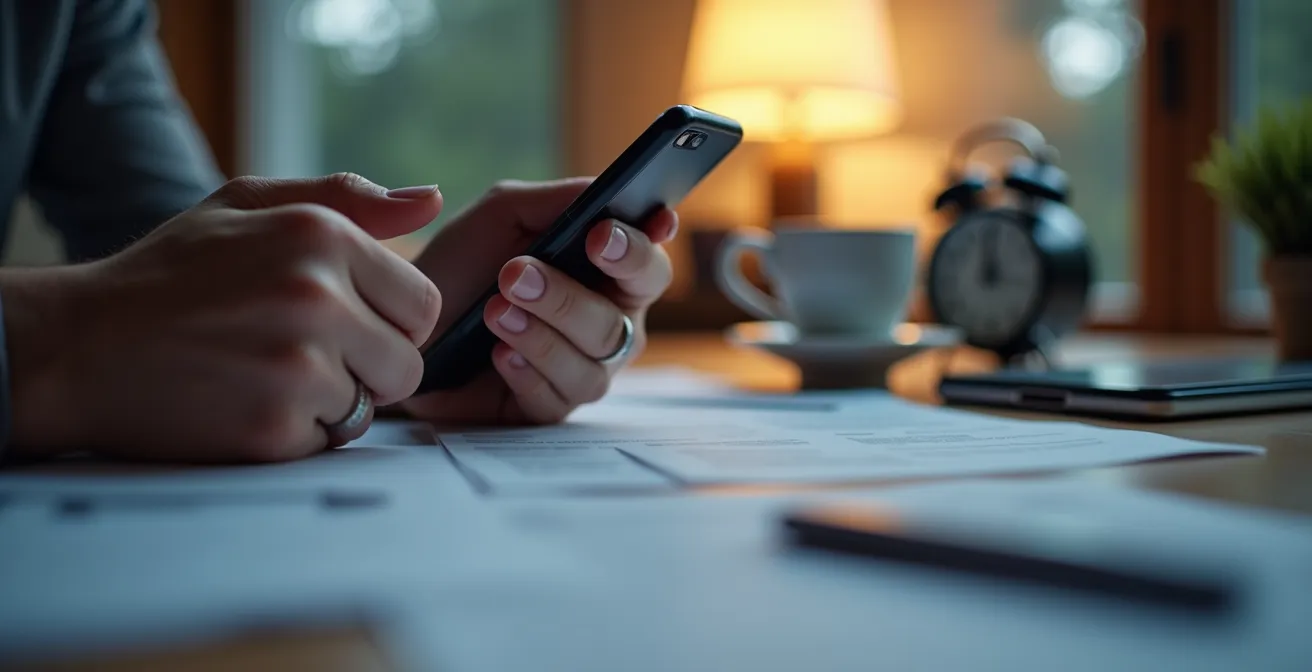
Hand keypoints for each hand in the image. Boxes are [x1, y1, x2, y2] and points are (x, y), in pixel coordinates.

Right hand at [3, 174, 443, 461]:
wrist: (77, 346)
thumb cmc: (171, 274)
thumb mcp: (249, 206)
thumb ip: (346, 199)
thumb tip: (432, 201)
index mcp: (321, 235)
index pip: (423, 303)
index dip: (389, 320)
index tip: (344, 322)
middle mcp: (317, 297)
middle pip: (407, 364)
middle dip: (367, 367)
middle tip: (300, 354)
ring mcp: (296, 367)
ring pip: (369, 406)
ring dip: (328, 402)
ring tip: (263, 374)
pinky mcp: (273, 429)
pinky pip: (327, 443)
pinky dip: (294, 434)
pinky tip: (243, 403)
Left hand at [401, 178, 675, 424]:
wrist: (409, 319)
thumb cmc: (464, 264)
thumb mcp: (505, 214)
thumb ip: (559, 199)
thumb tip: (610, 191)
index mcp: (610, 274)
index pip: (649, 267)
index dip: (636, 253)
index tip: (601, 236)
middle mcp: (608, 325)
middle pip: (619, 322)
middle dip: (567, 298)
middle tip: (516, 274)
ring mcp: (582, 370)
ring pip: (591, 367)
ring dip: (540, 336)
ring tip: (496, 312)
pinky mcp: (546, 408)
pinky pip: (556, 401)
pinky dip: (526, 374)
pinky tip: (498, 354)